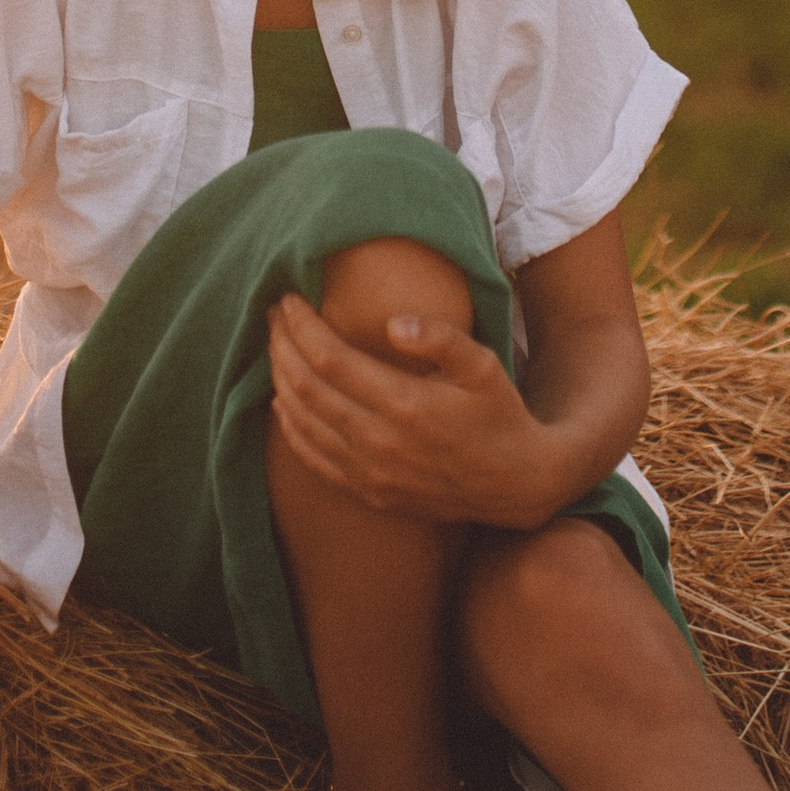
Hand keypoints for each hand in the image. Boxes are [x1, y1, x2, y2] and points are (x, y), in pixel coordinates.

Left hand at [266, 292, 556, 525]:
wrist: (516, 483)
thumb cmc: (499, 413)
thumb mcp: (483, 366)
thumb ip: (441, 339)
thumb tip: (393, 324)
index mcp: (404, 404)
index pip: (329, 359)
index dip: (301, 326)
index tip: (288, 298)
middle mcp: (379, 443)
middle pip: (307, 388)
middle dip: (282, 346)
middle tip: (272, 316)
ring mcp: (371, 473)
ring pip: (303, 423)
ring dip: (281, 381)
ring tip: (275, 348)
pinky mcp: (370, 492)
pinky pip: (314, 459)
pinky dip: (290, 428)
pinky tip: (282, 402)